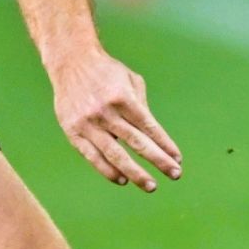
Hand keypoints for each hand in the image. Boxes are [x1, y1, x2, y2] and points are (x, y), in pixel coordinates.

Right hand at [47, 47, 182, 190]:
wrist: (71, 62)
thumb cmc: (106, 71)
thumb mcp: (130, 79)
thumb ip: (141, 106)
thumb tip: (153, 136)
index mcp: (124, 98)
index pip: (149, 127)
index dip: (165, 145)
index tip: (178, 159)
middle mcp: (107, 112)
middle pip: (137, 143)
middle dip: (158, 160)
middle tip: (175, 174)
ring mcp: (88, 124)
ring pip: (115, 155)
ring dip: (135, 173)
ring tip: (151, 186)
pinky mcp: (73, 132)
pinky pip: (92, 157)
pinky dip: (107, 170)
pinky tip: (122, 180)